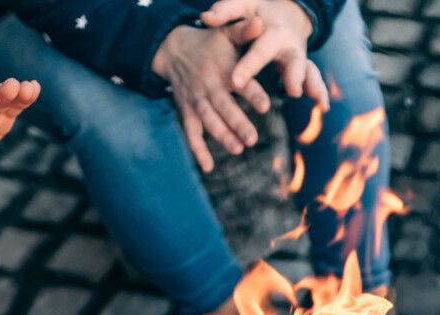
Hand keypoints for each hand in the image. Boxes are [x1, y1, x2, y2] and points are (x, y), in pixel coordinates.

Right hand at [151, 25, 266, 172]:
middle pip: (224, 107)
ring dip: (223, 136)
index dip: (252, 94)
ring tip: (238, 149)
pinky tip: (208, 168)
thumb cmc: (210, 44)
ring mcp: (197, 101)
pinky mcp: (188, 112)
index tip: (265, 106)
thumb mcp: (226, 34)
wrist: (173, 49)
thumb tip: (261, 23)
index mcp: (223, 68)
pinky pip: (191, 133)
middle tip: (252, 139)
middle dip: (238, 123)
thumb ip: (245, 32)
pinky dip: (198, 151)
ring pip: (210, 122)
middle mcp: (209, 86)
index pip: (241, 82)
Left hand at [202, 0, 328, 104]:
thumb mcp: (243, 6)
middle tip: (292, 91)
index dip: (248, 67)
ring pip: (309, 70)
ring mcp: (299, 57)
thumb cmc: (257, 12)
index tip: (235, 84)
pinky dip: (320, 91)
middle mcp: (289, 44)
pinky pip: (314, 79)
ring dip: (314, 85)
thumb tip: (205, 18)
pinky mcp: (304, 68)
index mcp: (271, 31)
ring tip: (318, 101)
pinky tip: (322, 107)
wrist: (284, 13)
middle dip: (293, 76)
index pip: (259, 50)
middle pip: (293, 60)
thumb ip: (225, 12)